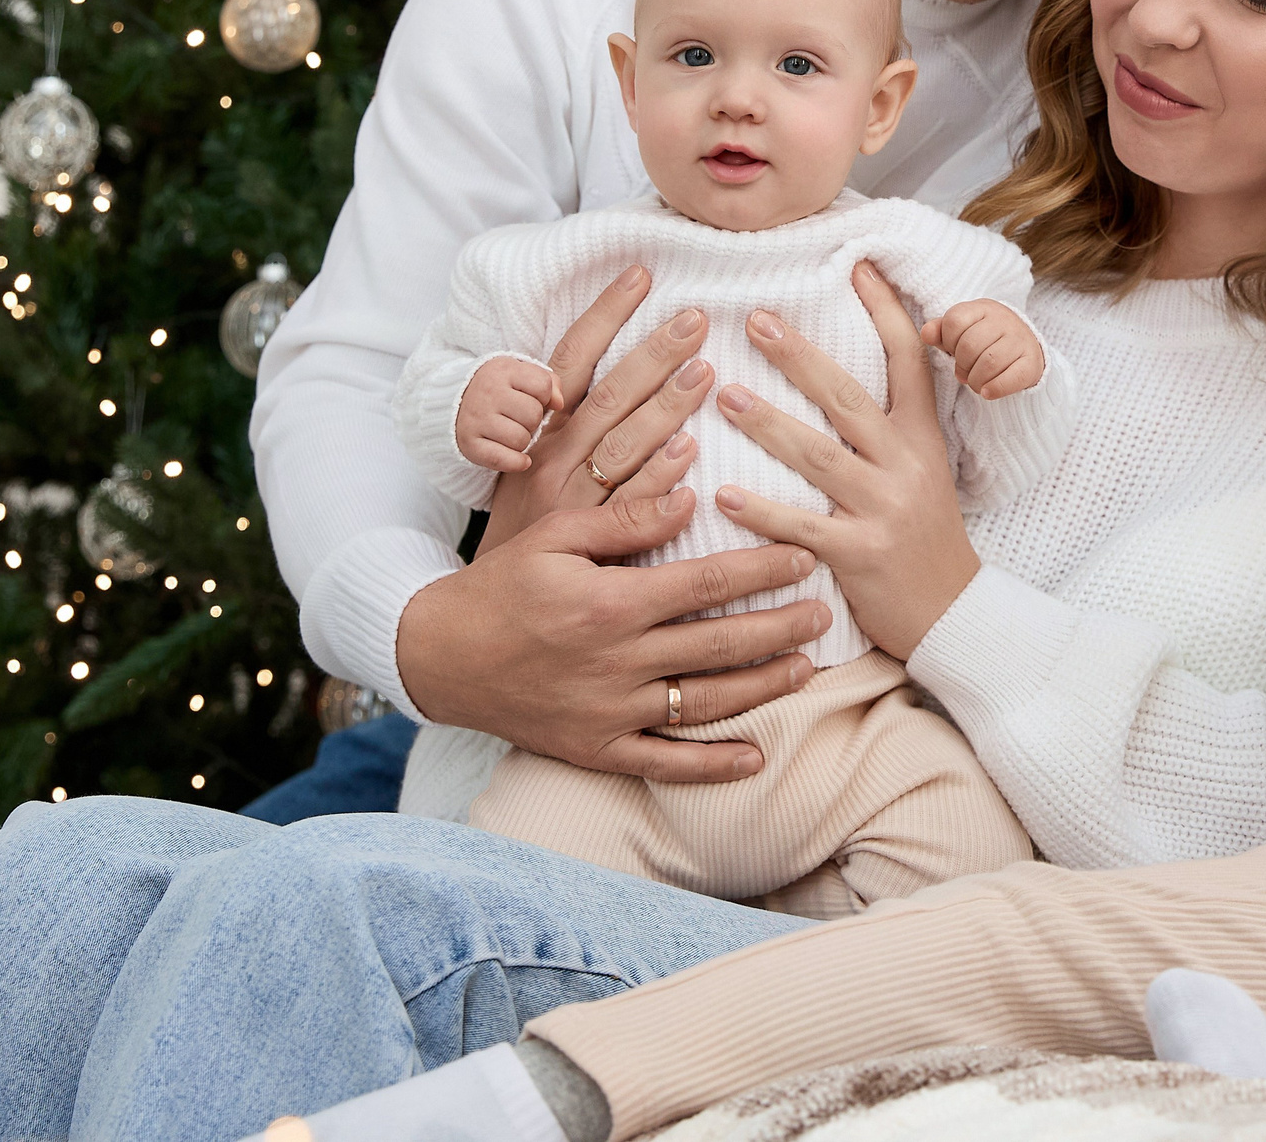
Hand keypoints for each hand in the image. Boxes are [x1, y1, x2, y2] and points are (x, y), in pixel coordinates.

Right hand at [397, 497, 831, 780]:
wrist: (439, 656)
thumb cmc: (501, 585)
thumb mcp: (554, 535)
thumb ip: (625, 518)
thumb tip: (691, 499)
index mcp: (612, 604)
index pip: (708, 584)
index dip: (763, 571)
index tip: (804, 558)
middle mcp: (618, 662)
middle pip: (721, 645)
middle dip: (782, 628)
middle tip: (826, 613)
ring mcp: (610, 712)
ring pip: (706, 703)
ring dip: (763, 687)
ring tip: (807, 668)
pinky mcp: (596, 749)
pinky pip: (664, 763)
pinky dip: (711, 766)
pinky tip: (754, 759)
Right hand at [454, 357, 561, 473]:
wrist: (456, 402)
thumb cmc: (500, 390)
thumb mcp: (522, 375)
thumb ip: (549, 383)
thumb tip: (559, 404)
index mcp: (503, 370)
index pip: (543, 386)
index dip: (545, 397)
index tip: (534, 399)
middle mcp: (487, 393)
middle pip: (533, 415)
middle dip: (533, 420)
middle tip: (520, 419)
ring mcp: (476, 419)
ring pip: (521, 439)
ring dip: (523, 440)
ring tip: (512, 432)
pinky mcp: (468, 443)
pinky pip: (502, 459)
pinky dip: (516, 462)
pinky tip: (521, 459)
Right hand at [472, 265, 715, 555]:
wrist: (472, 625)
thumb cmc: (520, 544)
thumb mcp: (529, 476)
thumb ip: (575, 432)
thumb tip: (626, 379)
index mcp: (539, 436)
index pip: (571, 362)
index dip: (604, 316)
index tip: (641, 273)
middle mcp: (551, 464)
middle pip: (606, 398)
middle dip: (651, 353)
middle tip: (697, 316)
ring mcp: (568, 508)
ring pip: (619, 447)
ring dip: (663, 408)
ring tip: (704, 370)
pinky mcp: (585, 549)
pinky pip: (625, 509)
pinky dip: (655, 481)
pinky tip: (689, 455)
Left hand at [712, 261, 981, 659]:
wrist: (954, 613)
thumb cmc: (925, 536)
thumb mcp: (924, 470)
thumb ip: (889, 426)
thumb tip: (841, 373)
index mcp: (922, 437)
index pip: (910, 359)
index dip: (885, 310)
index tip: (857, 266)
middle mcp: (906, 465)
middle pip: (849, 397)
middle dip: (800, 356)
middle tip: (754, 318)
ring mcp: (885, 509)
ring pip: (820, 457)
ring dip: (769, 424)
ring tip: (723, 395)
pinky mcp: (862, 555)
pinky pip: (803, 527)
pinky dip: (762, 510)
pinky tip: (721, 493)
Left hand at [921, 299, 1044, 398]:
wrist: (1024, 349)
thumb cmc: (984, 341)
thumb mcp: (962, 331)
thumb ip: (941, 331)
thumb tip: (926, 333)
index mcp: (983, 308)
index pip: (953, 321)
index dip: (948, 342)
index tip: (954, 350)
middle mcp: (1004, 320)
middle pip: (969, 345)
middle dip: (961, 365)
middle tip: (965, 372)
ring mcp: (1020, 340)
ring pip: (988, 364)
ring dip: (975, 381)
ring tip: (976, 382)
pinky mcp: (1032, 362)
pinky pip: (1009, 380)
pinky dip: (994, 389)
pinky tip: (987, 392)